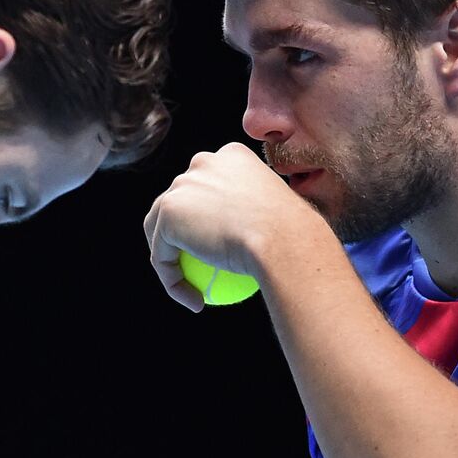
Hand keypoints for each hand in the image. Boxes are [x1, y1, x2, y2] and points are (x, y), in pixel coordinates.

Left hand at [143, 142, 314, 309]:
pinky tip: (195, 302)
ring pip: (163, 230)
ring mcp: (182, 184)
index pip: (208, 187)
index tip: (221, 251)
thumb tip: (257, 238)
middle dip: (181, 235)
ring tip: (196, 291)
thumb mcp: (282, 215)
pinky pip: (163, 256)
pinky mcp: (168, 212)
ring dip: (174, 263)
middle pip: (180, 202)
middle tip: (200, 271)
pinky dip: (174, 282)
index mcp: (232, 156)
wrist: (285, 240)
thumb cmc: (294, 235)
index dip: (206, 217)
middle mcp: (203, 162)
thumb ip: (260, 215)